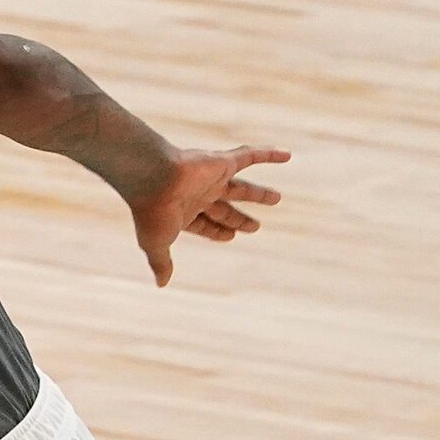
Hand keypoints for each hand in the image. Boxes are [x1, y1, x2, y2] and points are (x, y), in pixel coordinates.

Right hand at [131, 145, 288, 285]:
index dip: (218, 233)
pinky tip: (288, 156)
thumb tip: (161, 284)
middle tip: (256, 227)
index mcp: (185, 213)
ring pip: (241, 188)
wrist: (152, 178)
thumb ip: (162, 262)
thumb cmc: (152, 212)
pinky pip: (249, 156)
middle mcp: (200, 195)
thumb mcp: (156, 243)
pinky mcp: (222, 162)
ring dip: (259, 194)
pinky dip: (268, 154)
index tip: (230, 237)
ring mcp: (212, 178)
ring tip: (277, 199)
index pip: (207, 225)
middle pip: (225, 209)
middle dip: (239, 219)